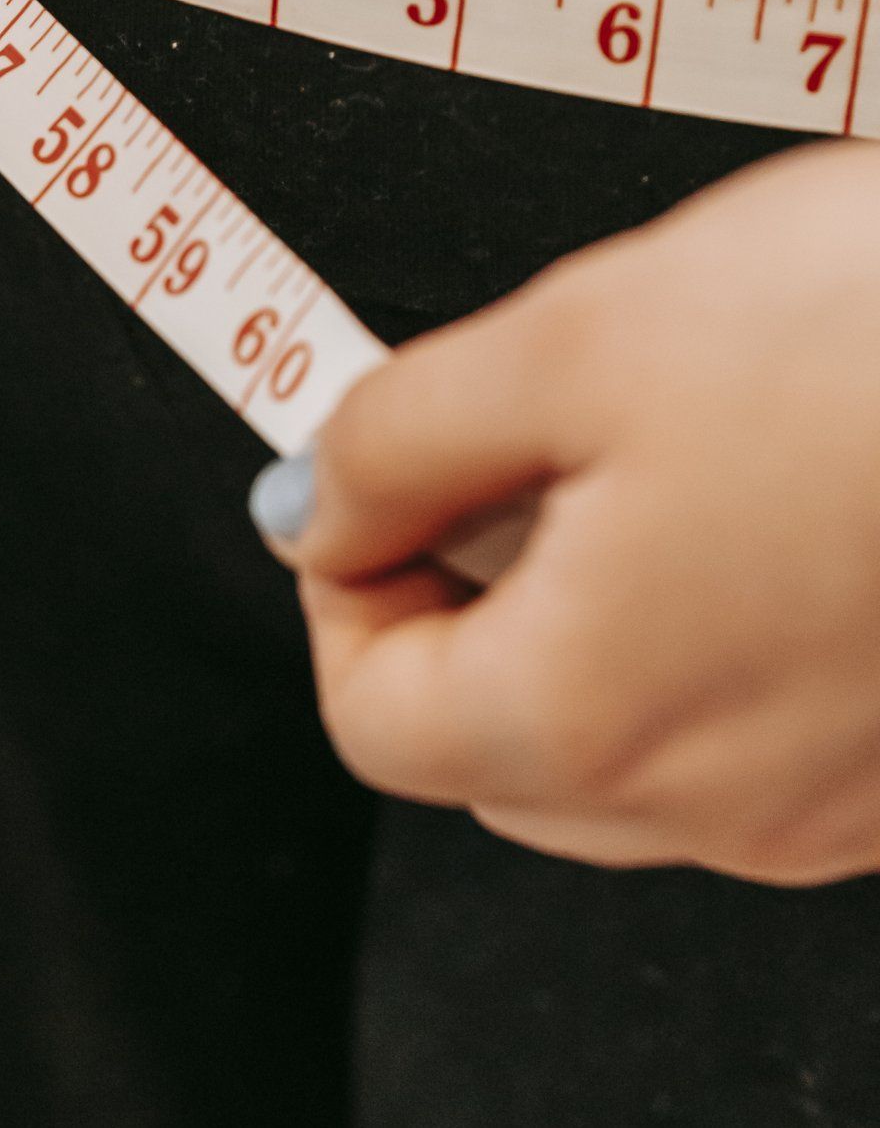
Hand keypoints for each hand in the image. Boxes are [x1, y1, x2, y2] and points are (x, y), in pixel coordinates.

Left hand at [264, 141, 879, 884]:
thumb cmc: (879, 337)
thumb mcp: (568, 340)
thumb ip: (396, 440)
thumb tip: (314, 503)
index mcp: (595, 715)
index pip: (371, 717)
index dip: (339, 579)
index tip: (364, 481)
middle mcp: (721, 799)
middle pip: (486, 744)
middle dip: (453, 596)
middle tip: (496, 449)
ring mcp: (833, 794)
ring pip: (617, 740)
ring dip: (573, 610)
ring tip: (635, 448)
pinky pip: (745, 724)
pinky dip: (695, 627)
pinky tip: (746, 492)